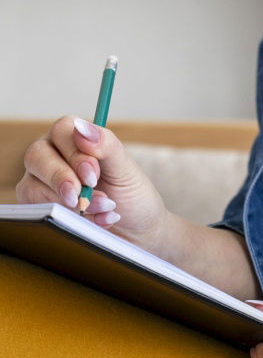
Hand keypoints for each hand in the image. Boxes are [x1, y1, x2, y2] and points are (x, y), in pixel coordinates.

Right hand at [16, 115, 170, 254]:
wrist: (135, 230)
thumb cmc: (130, 194)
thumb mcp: (125, 168)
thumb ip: (106, 145)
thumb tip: (82, 127)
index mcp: (74, 138)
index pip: (61, 130)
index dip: (74, 152)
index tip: (92, 175)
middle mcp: (51, 157)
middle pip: (37, 155)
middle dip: (62, 178)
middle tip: (84, 197)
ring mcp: (39, 184)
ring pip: (33, 187)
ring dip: (69, 204)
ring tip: (102, 210)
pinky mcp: (36, 210)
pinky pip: (36, 212)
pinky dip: (66, 220)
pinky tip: (93, 223)